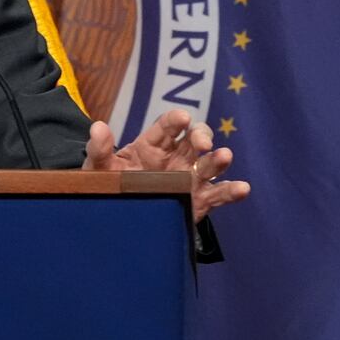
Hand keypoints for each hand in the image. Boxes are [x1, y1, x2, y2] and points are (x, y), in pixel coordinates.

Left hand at [82, 108, 248, 221]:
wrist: (115, 220)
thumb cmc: (106, 186)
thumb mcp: (98, 168)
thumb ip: (99, 149)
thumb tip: (97, 127)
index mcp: (152, 144)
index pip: (168, 126)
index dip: (176, 120)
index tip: (182, 119)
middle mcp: (175, 157)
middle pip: (195, 139)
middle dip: (202, 136)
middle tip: (202, 144)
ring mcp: (189, 178)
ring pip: (209, 164)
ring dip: (219, 159)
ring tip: (224, 157)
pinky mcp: (199, 201)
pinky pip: (219, 194)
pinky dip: (232, 191)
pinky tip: (242, 188)